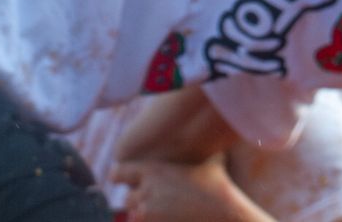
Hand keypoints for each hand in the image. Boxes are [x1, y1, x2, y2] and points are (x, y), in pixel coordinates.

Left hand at [112, 157, 268, 221]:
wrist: (224, 210)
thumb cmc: (218, 183)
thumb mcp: (208, 159)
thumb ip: (198, 149)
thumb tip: (209, 129)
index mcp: (152, 170)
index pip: (117, 173)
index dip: (122, 176)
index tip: (127, 179)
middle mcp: (146, 191)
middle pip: (128, 197)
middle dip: (140, 199)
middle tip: (156, 199)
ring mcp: (148, 212)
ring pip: (135, 215)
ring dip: (146, 213)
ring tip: (165, 209)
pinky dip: (154, 221)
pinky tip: (169, 217)